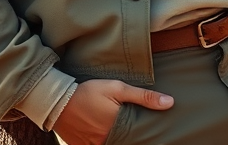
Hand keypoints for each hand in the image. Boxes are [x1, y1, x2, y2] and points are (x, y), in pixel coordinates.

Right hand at [52, 79, 172, 144]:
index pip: (138, 138)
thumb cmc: (88, 92)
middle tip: (127, 127)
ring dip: (115, 139)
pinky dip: (101, 141)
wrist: (57, 100)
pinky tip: (100, 133)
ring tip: (115, 129)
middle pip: (125, 142)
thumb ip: (144, 97)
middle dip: (130, 138)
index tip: (152, 133)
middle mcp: (106, 141)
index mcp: (118, 128)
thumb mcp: (117, 88)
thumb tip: (170, 103)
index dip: (144, 136)